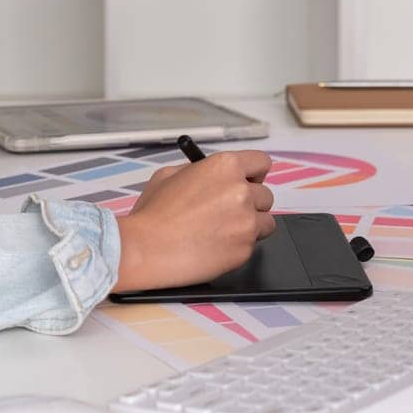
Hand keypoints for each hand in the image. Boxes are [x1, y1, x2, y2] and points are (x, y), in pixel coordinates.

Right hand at [111, 150, 275, 292]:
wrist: (147, 248)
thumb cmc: (153, 212)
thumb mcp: (169, 175)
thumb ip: (198, 172)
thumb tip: (210, 177)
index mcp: (225, 166)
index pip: (261, 162)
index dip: (254, 174)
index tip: (248, 182)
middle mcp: (242, 191)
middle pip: (266, 195)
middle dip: (251, 203)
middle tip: (229, 211)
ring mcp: (247, 222)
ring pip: (265, 222)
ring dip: (250, 226)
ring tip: (224, 231)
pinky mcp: (245, 250)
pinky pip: (252, 245)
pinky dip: (238, 246)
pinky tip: (216, 246)